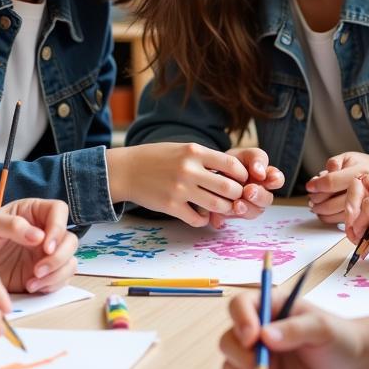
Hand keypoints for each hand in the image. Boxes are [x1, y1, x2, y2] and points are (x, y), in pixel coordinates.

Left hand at [0, 198, 76, 293]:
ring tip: (33, 282)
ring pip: (69, 262)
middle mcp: (44, 233)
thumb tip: (39, 236)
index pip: (59, 211)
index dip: (58, 227)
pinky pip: (59, 280)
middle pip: (69, 240)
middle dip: (59, 256)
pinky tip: (32, 287)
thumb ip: (13, 226)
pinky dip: (51, 285)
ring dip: (57, 273)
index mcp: (33, 212)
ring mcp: (43, 255)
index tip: (46, 245)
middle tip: (38, 269)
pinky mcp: (41, 276)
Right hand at [107, 143, 248, 226]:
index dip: (242, 175)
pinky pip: (197, 219)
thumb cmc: (156, 158)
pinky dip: (203, 220)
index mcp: (194, 151)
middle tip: (235, 197)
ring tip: (221, 207)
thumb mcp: (182, 149)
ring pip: (217, 206)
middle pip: (229, 188)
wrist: (126, 170)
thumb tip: (233, 170)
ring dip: (224, 209)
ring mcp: (180, 189)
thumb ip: (205, 158)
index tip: (241, 180)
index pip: (231, 164)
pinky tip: (199, 214)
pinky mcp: (171, 206)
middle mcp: (189, 169)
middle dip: (237, 195)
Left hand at [206, 148, 283, 228]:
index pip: (277, 180)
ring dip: (247, 209)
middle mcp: (259, 194)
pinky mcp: (230, 213)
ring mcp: (246, 205)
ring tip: (237, 204)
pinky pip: (232, 217)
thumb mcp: (244, 154)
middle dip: (259, 196)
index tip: (266, 177)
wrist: (209, 169)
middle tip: (249, 191)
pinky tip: (225, 212)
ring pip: (254, 212)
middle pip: (267, 200)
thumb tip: (261, 173)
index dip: (275, 180)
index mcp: (265, 178)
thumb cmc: (231, 160)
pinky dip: (229, 215)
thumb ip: (256, 159)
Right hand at [218, 292, 361, 368]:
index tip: (252, 339)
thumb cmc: (338, 338)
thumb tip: (266, 336)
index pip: (240, 305)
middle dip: (245, 361)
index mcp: (270, 307)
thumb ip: (295, 329)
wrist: (350, 368)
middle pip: (228, 341)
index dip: (240, 320)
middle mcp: (257, 330)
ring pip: (232, 367)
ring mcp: (256, 356)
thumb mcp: (323, 329)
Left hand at [306, 152, 368, 223]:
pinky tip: (327, 214)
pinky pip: (349, 224)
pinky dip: (334, 220)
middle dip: (318, 202)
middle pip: (334, 202)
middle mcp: (367, 189)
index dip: (317, 185)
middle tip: (311, 201)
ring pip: (339, 215)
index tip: (310, 186)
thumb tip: (320, 176)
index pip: (332, 181)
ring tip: (317, 208)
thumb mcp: (352, 157)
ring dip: (324, 213)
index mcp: (362, 171)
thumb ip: (335, 163)